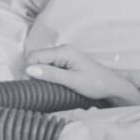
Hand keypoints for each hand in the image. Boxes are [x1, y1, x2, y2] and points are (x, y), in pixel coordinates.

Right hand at [25, 44, 139, 104]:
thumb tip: (29, 70)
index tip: (29, 86)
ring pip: (41, 64)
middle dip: (33, 73)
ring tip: (43, 88)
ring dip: (39, 75)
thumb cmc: (96, 84)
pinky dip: (46, 76)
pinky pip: (49, 67)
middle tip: (36, 89)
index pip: (34, 56)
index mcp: (63, 51)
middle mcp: (62, 50)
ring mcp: (64, 56)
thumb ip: (51, 75)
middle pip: (36, 59)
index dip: (28, 70)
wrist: (112, 87)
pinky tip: (50, 85)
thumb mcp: (72, 81)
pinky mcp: (65, 63)